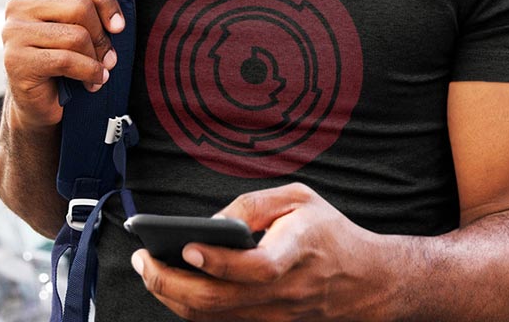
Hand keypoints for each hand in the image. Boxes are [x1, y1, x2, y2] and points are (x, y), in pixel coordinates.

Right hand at [2, 0, 124, 129]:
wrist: (40, 101)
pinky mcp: (15, 60)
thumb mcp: (81, 20)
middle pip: (80, 7)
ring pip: (76, 35)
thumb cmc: (67, 54)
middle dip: (103, 36)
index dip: (107, 1)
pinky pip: (67, 60)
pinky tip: (93, 83)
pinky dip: (89, 73)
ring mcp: (12, 32)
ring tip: (100, 71)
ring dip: (97, 58)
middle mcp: (18, 5)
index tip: (119, 25)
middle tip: (110, 56)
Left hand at [132, 183, 386, 321]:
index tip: (188, 245)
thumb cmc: (330, 233)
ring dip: (172, 296)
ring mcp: (273, 317)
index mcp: (296, 254)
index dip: (220, 261)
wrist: (365, 281)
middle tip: (143, 258)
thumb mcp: (300, 198)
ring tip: (148, 268)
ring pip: (212, 318)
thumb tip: (211, 222)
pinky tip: (173, 284)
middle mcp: (282, 294)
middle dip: (170, 282)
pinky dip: (190, 307)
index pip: (256, 268)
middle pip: (219, 302)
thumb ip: (255, 205)